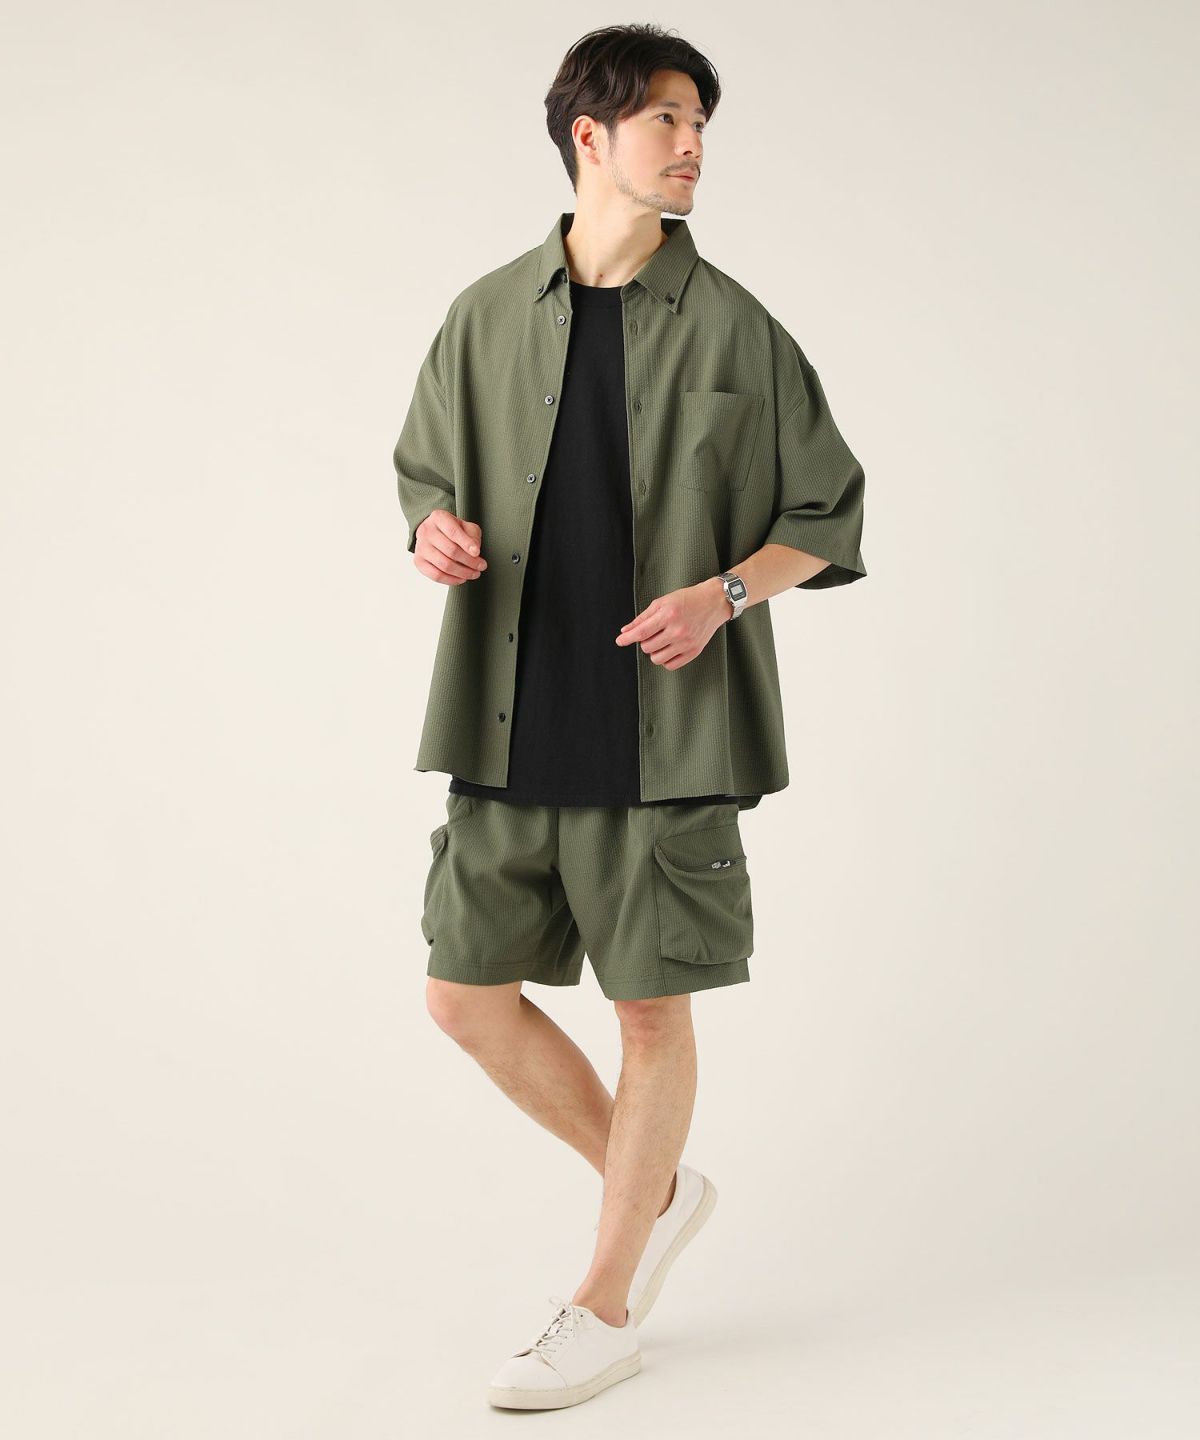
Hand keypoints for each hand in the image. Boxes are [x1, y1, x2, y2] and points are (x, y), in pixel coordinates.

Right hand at [414, 510, 487, 585]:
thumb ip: (472, 536)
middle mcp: (426, 531)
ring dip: (463, 572)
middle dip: (469, 561)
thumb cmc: (453, 530)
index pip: (453, 532)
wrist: (434, 533)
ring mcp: (420, 547)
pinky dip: (452, 580)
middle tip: (482, 566)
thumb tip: (474, 551)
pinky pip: (436, 576)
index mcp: (439, 518)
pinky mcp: (418, 561)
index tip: (478, 553)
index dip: (466, 543)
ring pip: (444, 565)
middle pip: (450, 550)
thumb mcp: (466, 526)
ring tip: (474, 573)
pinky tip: (462, 578)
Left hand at [614, 578, 731, 669]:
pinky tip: (669, 648)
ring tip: (661, 641)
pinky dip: (665, 659)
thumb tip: (626, 630)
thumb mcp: (663, 602)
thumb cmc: (688, 599)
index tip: (620, 641)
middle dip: (645, 641)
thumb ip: (643, 617)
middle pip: (647, 647)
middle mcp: (678, 630)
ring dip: (654, 651)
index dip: (627, 638)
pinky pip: (670, 665)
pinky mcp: (694, 651)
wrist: (713, 602)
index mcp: (669, 615)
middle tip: (653, 633)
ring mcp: (687, 643)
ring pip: (657, 659)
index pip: (641, 632)